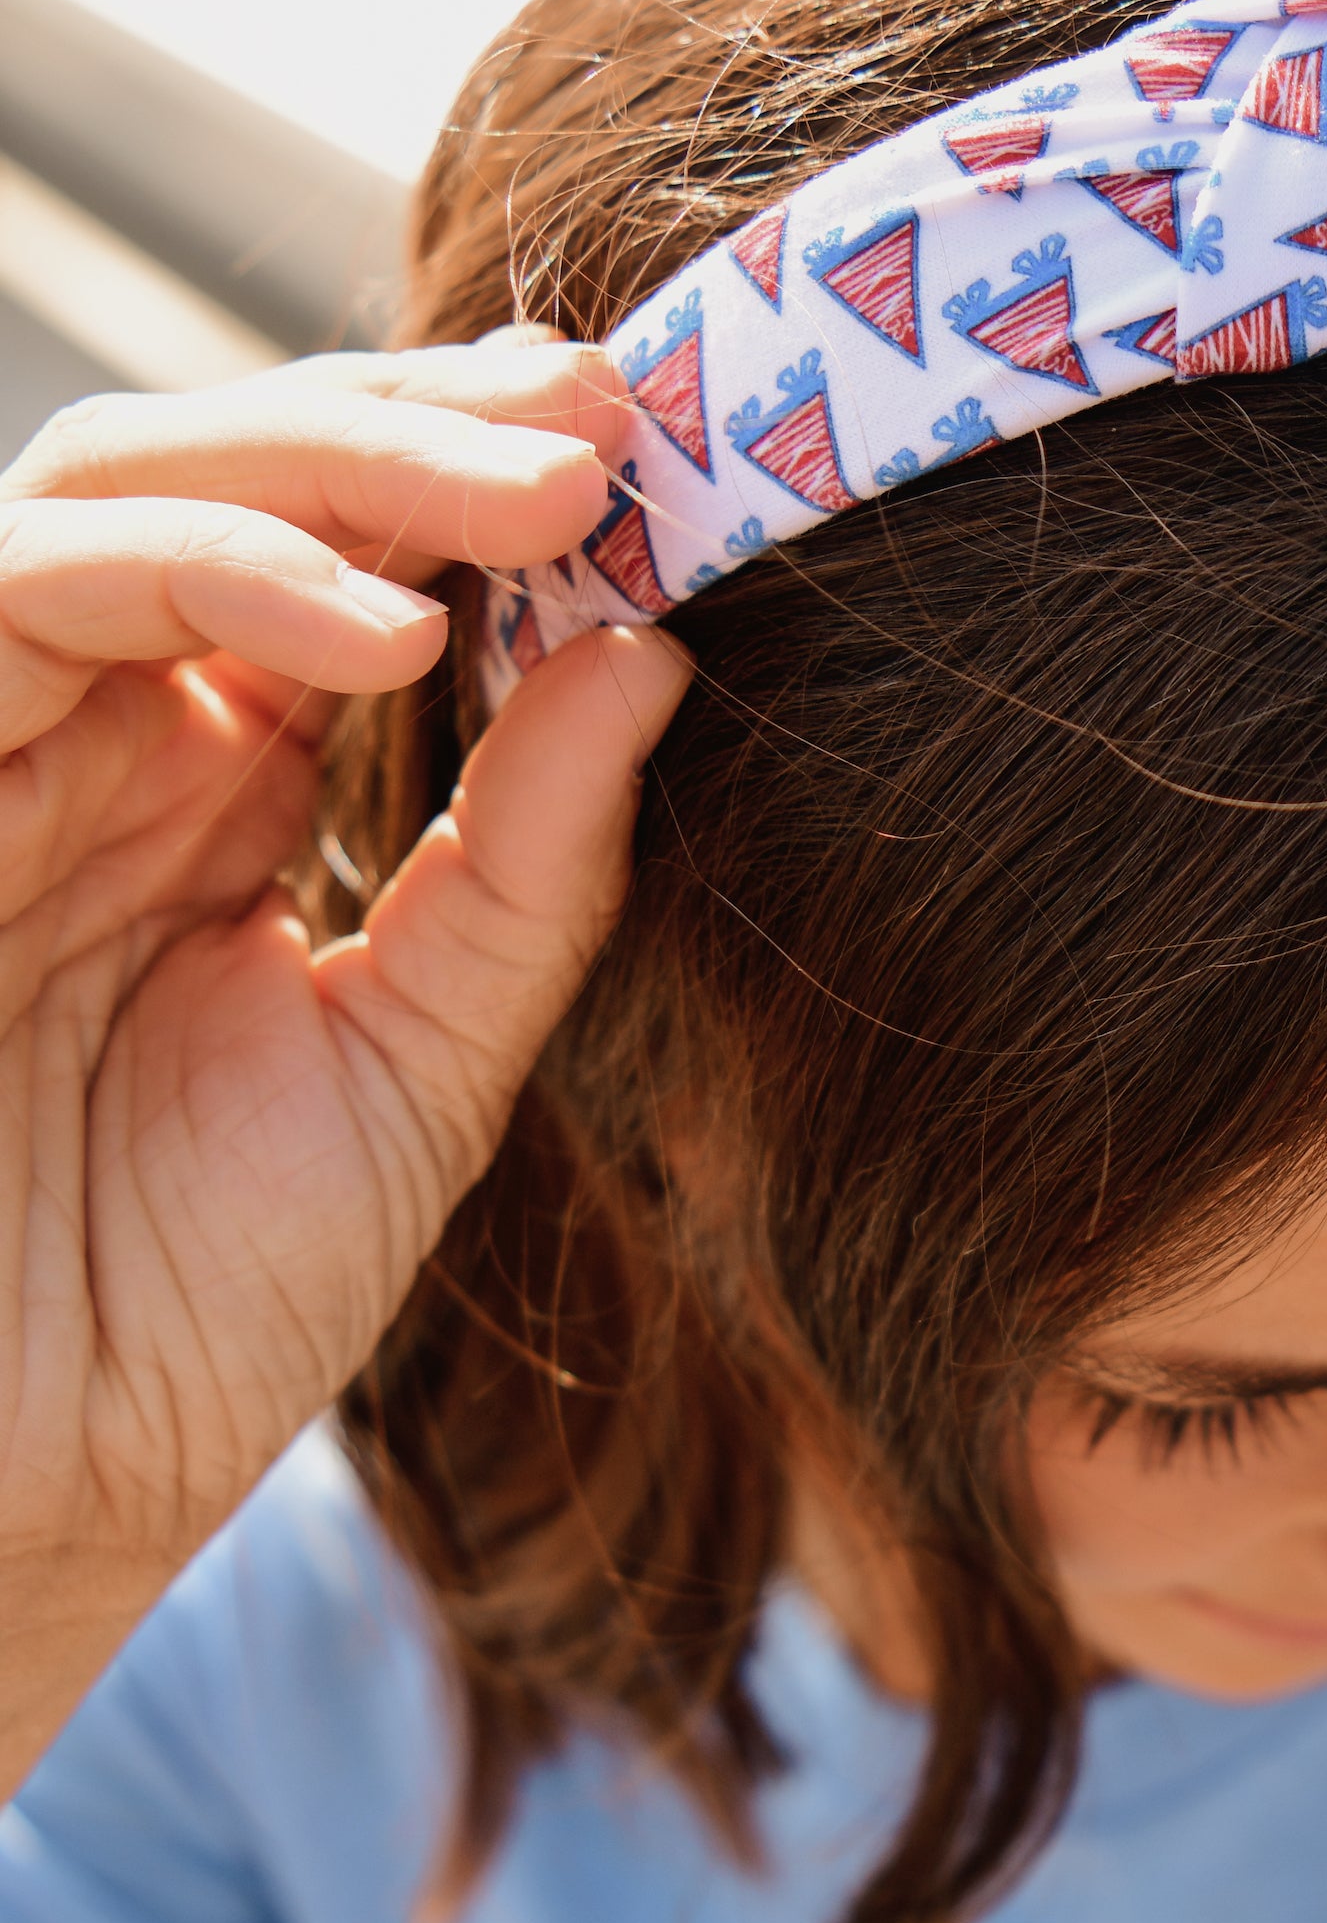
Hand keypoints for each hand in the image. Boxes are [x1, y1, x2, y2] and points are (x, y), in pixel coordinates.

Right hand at [0, 343, 687, 1793]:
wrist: (18, 1499)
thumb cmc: (187, 1310)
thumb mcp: (418, 1071)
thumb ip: (530, 871)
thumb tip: (657, 652)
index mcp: (212, 776)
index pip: (341, 545)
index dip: (484, 475)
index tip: (667, 456)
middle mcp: (92, 731)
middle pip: (232, 467)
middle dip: (423, 422)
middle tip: (611, 425)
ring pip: (118, 478)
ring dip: (336, 457)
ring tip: (540, 502)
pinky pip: (17, 594)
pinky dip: (209, 571)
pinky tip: (387, 632)